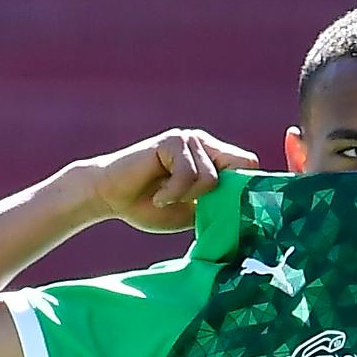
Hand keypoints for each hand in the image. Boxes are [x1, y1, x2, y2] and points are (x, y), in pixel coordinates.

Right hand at [79, 131, 252, 234]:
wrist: (109, 197)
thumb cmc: (147, 207)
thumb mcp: (191, 212)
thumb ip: (215, 207)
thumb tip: (243, 215)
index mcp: (212, 158)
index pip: (247, 164)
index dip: (246, 186)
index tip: (231, 210)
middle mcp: (205, 144)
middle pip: (240, 167)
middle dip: (218, 196)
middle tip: (192, 206)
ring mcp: (189, 140)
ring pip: (211, 178)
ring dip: (186, 197)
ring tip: (164, 198)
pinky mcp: (172, 142)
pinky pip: (188, 174)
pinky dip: (172, 193)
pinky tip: (157, 195)